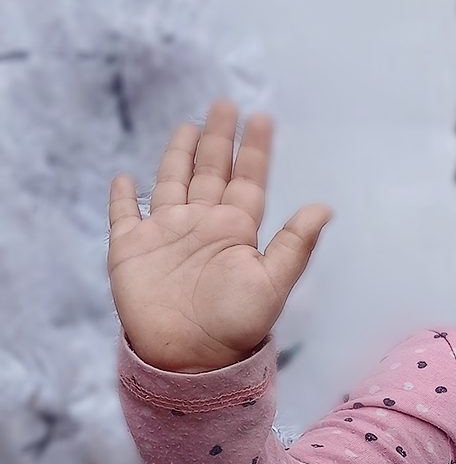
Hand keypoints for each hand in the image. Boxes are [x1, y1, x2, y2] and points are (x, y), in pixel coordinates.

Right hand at [108, 100, 330, 371]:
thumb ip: (295, 243)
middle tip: (225, 104)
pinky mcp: (130, 249)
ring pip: (172, 183)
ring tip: (189, 126)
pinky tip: (124, 177)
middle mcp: (202, 225)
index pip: (248, 178)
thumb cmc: (235, 325)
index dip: (255, 149)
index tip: (261, 117)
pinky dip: (122, 197)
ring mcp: (166, 235)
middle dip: (218, 138)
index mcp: (236, 229)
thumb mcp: (272, 282)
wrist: (189, 360)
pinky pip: (124, 216)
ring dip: (178, 155)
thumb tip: (325, 208)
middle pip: (211, 170)